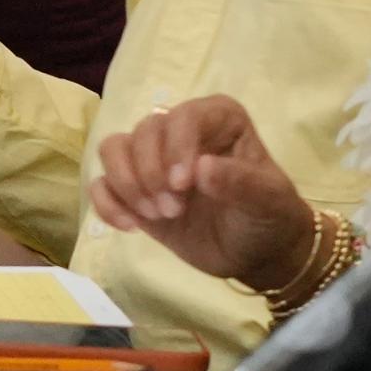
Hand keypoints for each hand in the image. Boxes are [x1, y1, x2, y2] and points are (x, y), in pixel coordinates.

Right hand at [84, 98, 317, 288]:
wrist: (256, 254)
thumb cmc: (269, 217)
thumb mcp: (268, 200)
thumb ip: (240, 183)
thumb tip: (202, 168)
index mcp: (218, 119)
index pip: (183, 117)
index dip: (176, 148)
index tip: (183, 186)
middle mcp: (181, 131)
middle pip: (143, 133)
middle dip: (151, 174)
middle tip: (174, 210)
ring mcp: (154, 160)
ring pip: (113, 149)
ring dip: (127, 185)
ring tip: (155, 216)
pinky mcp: (135, 190)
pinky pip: (101, 183)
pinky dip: (107, 204)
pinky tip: (131, 227)